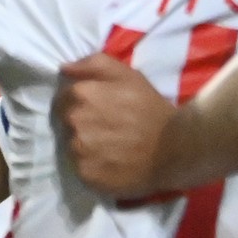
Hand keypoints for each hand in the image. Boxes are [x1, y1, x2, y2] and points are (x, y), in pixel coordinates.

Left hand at [57, 53, 180, 199]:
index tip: (96, 108)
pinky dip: (91, 164)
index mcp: (82, 94)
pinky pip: (80, 167)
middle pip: (64, 122)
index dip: (78, 102)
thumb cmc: (151, 108)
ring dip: (85, 144)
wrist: (174, 148)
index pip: (62, 98)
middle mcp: (74, 120)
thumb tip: (64, 68)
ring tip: (108, 145)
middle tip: (105, 127)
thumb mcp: (130, 75)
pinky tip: (110, 161)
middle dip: (80, 122)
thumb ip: (95, 64)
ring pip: (71, 145)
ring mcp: (77, 149)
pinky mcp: (84, 173)